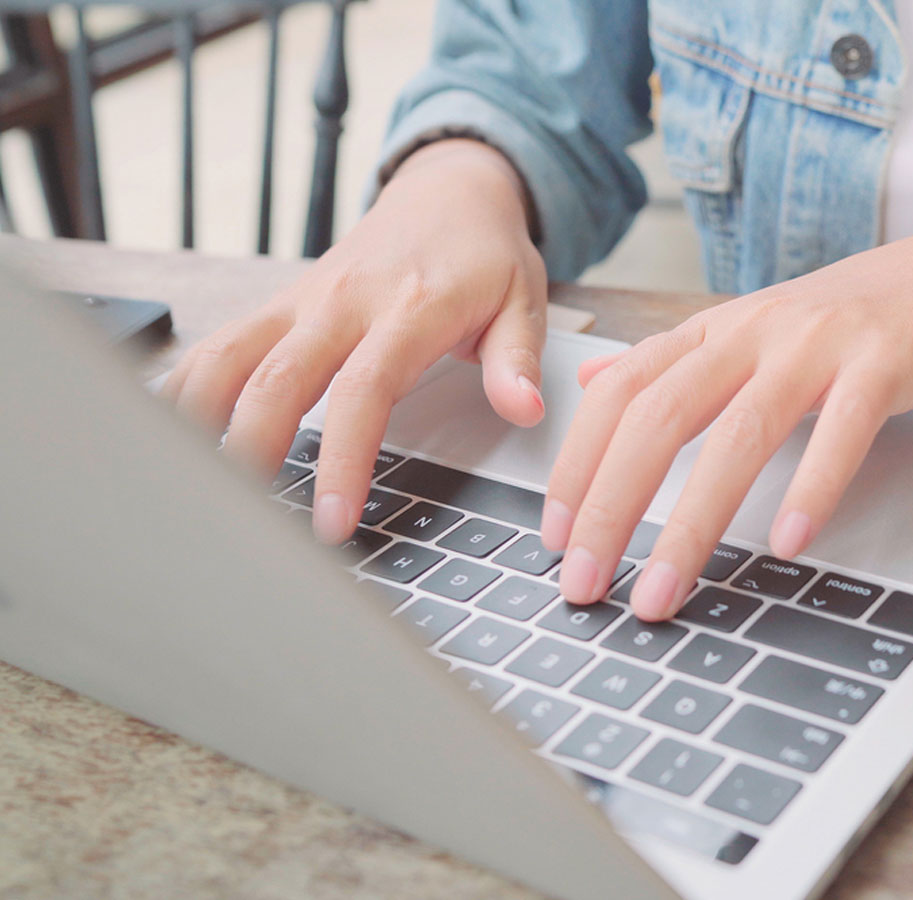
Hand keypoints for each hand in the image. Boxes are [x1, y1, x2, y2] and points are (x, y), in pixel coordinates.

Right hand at [161, 139, 548, 543]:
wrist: (448, 191)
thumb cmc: (486, 254)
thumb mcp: (524, 300)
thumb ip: (519, 360)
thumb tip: (526, 410)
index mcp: (407, 308)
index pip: (363, 391)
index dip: (342, 460)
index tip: (332, 522)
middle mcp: (342, 302)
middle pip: (277, 381)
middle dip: (254, 455)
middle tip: (249, 526)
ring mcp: (302, 300)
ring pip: (230, 358)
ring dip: (201, 420)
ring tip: (186, 486)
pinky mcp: (280, 303)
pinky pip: (220, 343)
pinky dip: (187, 383)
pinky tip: (165, 426)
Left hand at [540, 227, 912, 619]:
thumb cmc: (846, 321)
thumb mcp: (745, 328)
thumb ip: (670, 359)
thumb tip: (593, 379)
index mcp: (713, 330)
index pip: (620, 393)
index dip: (577, 463)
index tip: (554, 536)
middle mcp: (753, 332)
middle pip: (660, 418)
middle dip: (611, 506)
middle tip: (586, 582)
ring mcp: (817, 345)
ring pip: (739, 436)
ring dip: (692, 524)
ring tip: (665, 591)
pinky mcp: (882, 363)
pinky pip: (841, 432)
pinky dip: (811, 490)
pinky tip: (786, 544)